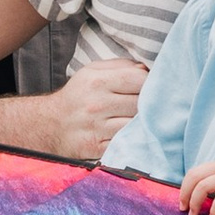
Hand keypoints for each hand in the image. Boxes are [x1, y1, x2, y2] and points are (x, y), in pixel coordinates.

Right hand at [0, 59, 148, 161]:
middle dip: (154, 103)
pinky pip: (126, 143)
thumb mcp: (93, 71)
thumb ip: (123, 66)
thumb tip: (152, 67)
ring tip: (154, 119)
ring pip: (136, 124)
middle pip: (141, 103)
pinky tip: (140, 134)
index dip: (154, 81)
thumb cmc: (79, 95)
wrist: (49, 125)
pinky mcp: (97, 148)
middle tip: (165, 103)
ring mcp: (96, 129)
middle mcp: (96, 105)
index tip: (160, 85)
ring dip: (148, 122)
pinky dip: (136, 139)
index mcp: (97, 81)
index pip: (139, 79)